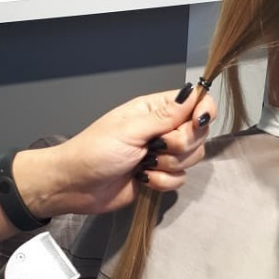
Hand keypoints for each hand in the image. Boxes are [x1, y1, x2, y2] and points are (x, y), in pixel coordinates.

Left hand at [16, 83, 216, 215]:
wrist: (75, 186)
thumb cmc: (95, 151)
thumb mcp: (130, 130)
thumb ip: (165, 116)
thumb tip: (193, 92)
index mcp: (155, 109)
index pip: (195, 102)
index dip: (203, 112)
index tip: (197, 123)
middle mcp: (162, 129)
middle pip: (198, 133)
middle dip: (181, 145)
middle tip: (155, 147)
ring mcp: (162, 154)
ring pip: (191, 158)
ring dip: (169, 165)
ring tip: (143, 164)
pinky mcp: (159, 176)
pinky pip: (180, 179)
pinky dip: (162, 182)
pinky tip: (142, 180)